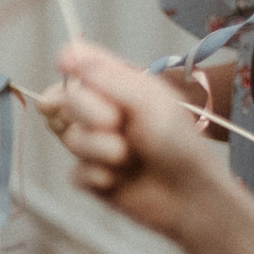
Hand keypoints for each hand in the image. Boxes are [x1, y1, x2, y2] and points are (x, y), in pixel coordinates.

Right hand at [46, 42, 253, 253]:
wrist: (191, 197)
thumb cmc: (179, 143)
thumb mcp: (150, 101)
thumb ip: (108, 77)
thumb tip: (67, 56)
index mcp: (119, 87)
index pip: (80, 64)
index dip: (69, 62)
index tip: (63, 63)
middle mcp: (102, 112)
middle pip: (62, 100)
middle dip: (86, 112)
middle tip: (117, 123)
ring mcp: (94, 145)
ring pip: (68, 138)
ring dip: (97, 148)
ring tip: (127, 157)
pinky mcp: (91, 177)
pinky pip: (74, 172)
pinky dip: (97, 175)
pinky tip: (119, 180)